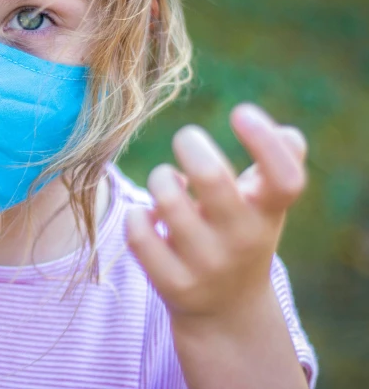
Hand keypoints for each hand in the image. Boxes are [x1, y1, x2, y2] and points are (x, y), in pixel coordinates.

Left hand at [126, 103, 306, 323]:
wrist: (226, 309)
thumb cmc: (242, 232)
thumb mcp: (266, 203)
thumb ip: (279, 162)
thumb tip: (286, 133)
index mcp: (269, 212)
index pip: (285, 178)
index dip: (265, 141)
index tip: (241, 111)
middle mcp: (242, 240)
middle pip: (211, 178)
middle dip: (190, 144)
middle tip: (186, 139)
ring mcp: (206, 265)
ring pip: (166, 200)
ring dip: (161, 178)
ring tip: (168, 182)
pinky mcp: (172, 283)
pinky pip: (139, 234)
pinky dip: (136, 215)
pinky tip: (146, 216)